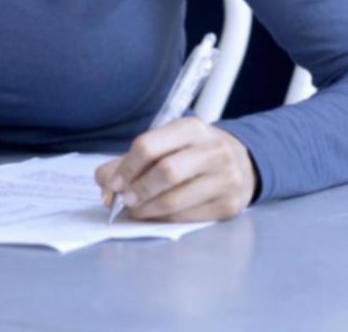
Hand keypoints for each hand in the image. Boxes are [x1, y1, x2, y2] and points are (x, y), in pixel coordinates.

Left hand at [94, 116, 257, 221]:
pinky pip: (188, 217)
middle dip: (138, 190)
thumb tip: (103, 180)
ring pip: (176, 199)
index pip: (149, 146)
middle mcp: (213, 150)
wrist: (244, 163)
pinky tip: (156, 216)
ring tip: (136, 211)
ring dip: (147, 209)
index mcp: (192, 128)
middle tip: (124, 200)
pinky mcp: (228, 204)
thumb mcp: (169, 145)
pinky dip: (165, 219)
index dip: (125, 168)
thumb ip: (132, 160)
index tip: (113, 184)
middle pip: (165, 172)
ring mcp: (225, 178)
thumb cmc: (195, 154)